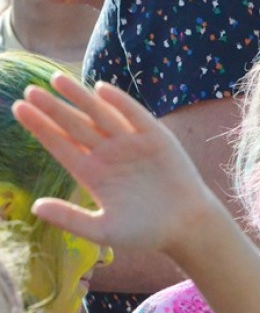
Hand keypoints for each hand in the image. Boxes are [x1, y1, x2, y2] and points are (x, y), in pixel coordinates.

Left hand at [12, 73, 221, 258]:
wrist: (187, 227)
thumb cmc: (146, 232)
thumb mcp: (104, 231)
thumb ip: (71, 219)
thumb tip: (35, 207)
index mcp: (92, 175)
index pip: (61, 146)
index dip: (41, 127)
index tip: (19, 108)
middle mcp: (108, 155)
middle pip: (76, 126)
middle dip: (54, 109)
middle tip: (31, 90)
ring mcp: (132, 144)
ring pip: (101, 116)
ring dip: (81, 98)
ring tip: (57, 80)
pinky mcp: (156, 138)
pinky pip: (135, 116)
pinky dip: (120, 102)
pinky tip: (101, 89)